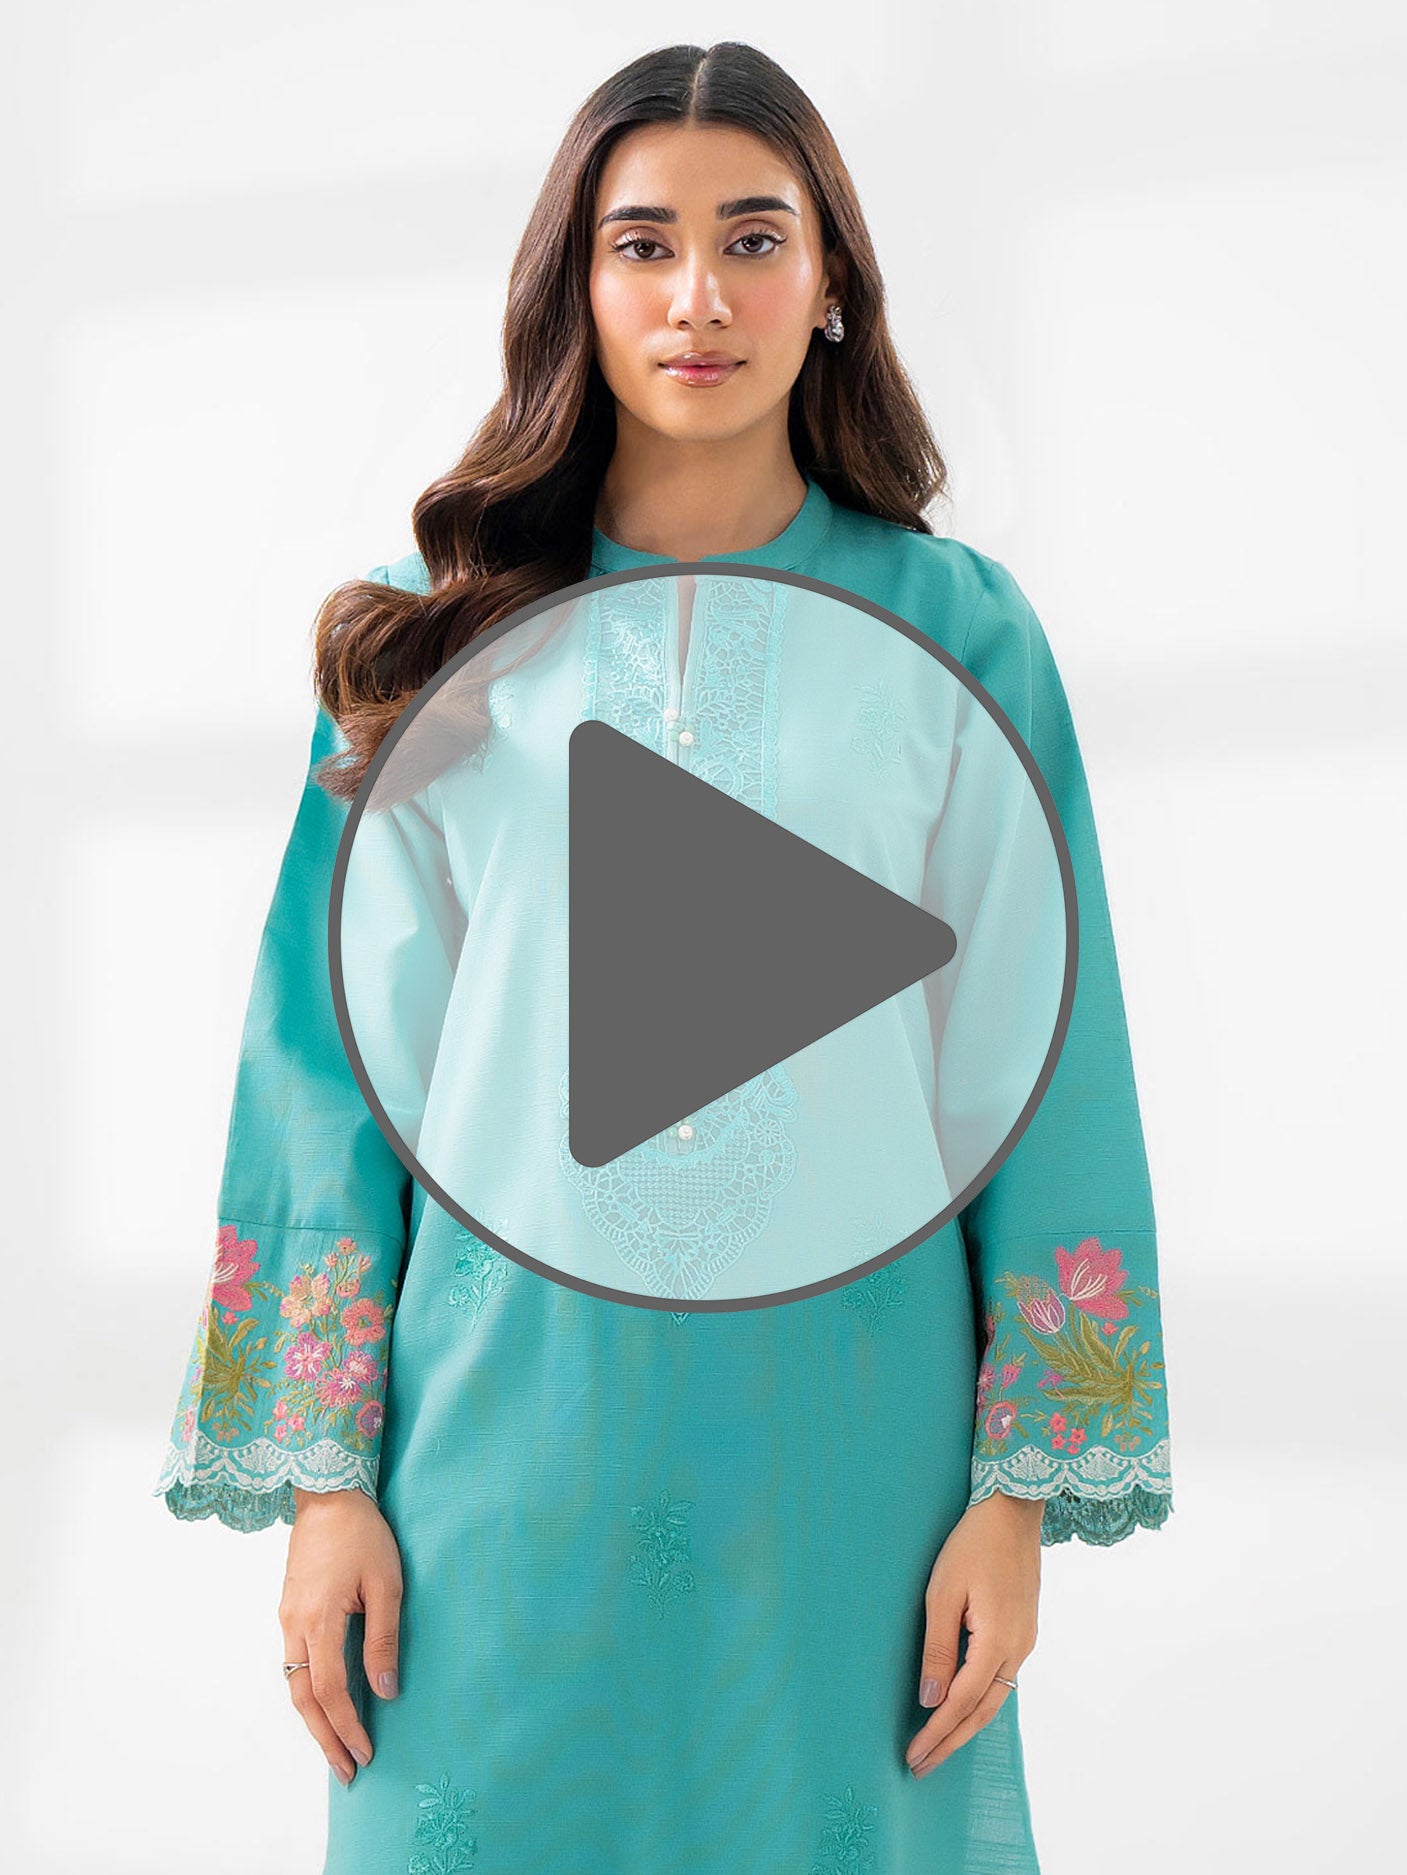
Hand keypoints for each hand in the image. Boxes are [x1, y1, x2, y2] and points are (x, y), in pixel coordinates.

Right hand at [279, 1486, 402, 1784]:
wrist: (328, 1495)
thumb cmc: (363, 1535)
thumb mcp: (386, 1583)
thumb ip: (383, 1638)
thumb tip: (385, 1690)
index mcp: (318, 1621)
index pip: (331, 1692)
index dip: (348, 1727)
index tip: (366, 1754)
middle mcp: (294, 1627)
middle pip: (304, 1699)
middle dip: (325, 1739)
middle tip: (346, 1772)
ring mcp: (287, 1619)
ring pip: (294, 1685)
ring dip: (314, 1720)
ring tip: (336, 1748)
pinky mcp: (289, 1610)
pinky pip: (294, 1664)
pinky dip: (308, 1693)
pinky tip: (324, 1704)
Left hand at [905, 1492, 1042, 1778]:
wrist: (1013, 1510)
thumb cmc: (972, 1544)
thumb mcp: (943, 1593)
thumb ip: (937, 1649)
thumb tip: (930, 1700)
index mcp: (997, 1641)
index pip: (961, 1703)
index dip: (937, 1733)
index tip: (913, 1757)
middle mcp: (1018, 1648)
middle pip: (982, 1711)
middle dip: (951, 1742)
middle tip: (922, 1767)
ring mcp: (1025, 1640)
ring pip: (995, 1698)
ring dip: (966, 1726)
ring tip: (939, 1747)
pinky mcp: (1024, 1629)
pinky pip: (1002, 1679)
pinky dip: (981, 1702)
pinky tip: (964, 1708)